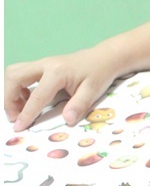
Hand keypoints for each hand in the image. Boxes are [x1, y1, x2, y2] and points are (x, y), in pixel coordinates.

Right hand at [5, 47, 120, 130]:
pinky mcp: (41, 66)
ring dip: (11, 91)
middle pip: (14, 77)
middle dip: (9, 98)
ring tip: (20, 109)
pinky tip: (29, 99)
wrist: (103, 58)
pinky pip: (20, 74)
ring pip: (14, 73)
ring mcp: (42, 63)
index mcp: (58, 72)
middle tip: (15, 117)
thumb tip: (67, 120)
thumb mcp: (93, 91)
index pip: (36, 95)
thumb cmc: (99, 74)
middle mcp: (45, 64)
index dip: (26, 113)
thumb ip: (79, 105)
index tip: (19, 127)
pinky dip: (17, 87)